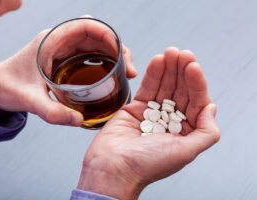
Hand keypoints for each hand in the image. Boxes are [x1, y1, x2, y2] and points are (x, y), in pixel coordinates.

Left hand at [0, 27, 136, 125]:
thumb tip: (79, 120)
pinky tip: (111, 76)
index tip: (121, 52)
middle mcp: (59, 41)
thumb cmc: (7, 88)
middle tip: (129, 69)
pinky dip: (104, 62)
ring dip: (114, 55)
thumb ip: (52, 112)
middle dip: (117, 48)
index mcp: (50, 40)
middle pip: (97, 35)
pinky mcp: (64, 60)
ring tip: (126, 73)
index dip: (108, 34)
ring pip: (96, 45)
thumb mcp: (29, 100)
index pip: (85, 25)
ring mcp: (63, 50)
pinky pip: (90, 55)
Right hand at [77, 47, 219, 198]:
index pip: (196, 102)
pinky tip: (158, 60)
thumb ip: (206, 132)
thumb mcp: (185, 151)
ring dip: (168, 68)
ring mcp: (152, 113)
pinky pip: (146, 88)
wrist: (113, 168)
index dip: (196, 83)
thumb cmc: (148, 165)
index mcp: (184, 133)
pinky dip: (152, 74)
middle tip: (182, 54)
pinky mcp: (135, 108)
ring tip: (170, 52)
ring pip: (164, 87)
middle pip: (180, 91)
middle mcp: (169, 122)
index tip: (193, 66)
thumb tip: (212, 108)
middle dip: (182, 71)